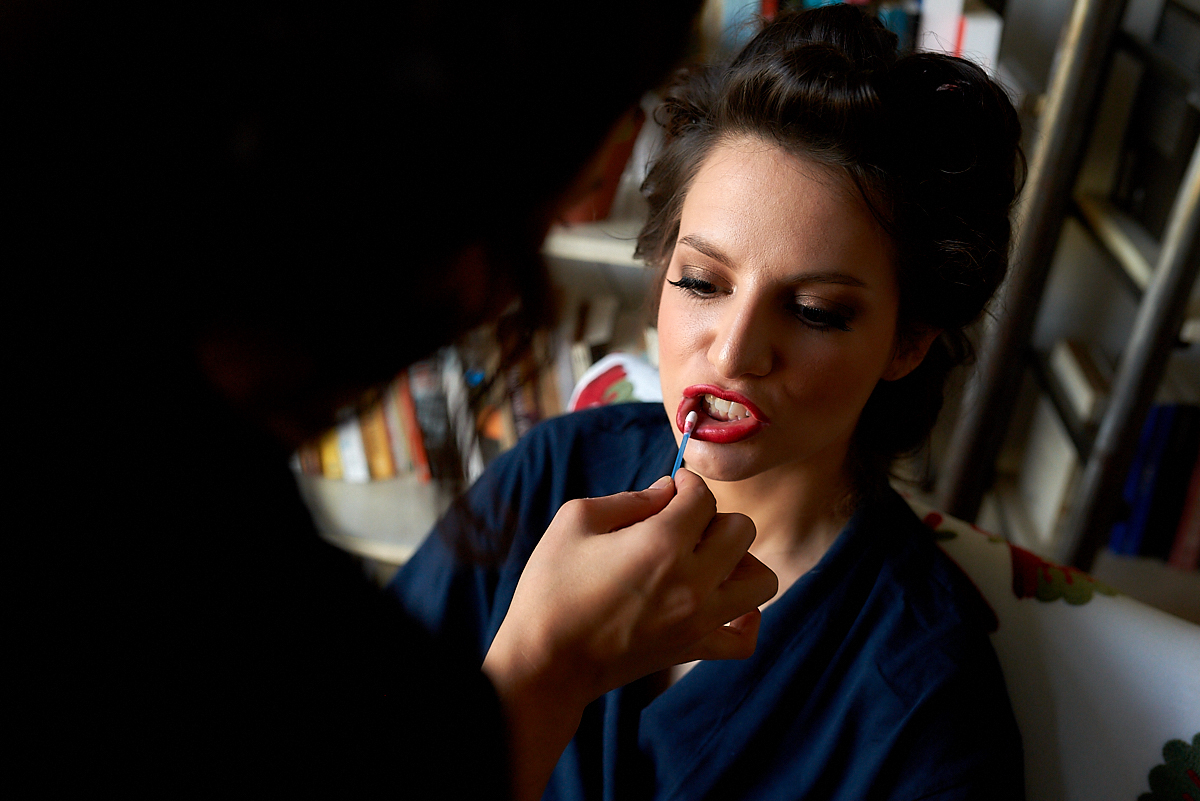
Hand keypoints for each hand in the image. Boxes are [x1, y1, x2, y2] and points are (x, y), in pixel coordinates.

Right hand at [481, 469, 776, 799]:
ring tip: (705, 561)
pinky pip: (745, 639)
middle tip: (681, 525)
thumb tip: (668, 490)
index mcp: (661, 544)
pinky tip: (724, 602)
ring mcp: (698, 621)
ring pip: (761, 580)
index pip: (704, 497)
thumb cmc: (551, 587)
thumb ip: (630, 498)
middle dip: (713, 518)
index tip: (672, 488)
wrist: (543, 662)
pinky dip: (747, 619)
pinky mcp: (693, 650)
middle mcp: (692, 582)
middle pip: (742, 530)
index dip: (688, 483)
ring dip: (740, 562)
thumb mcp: (576, 520)